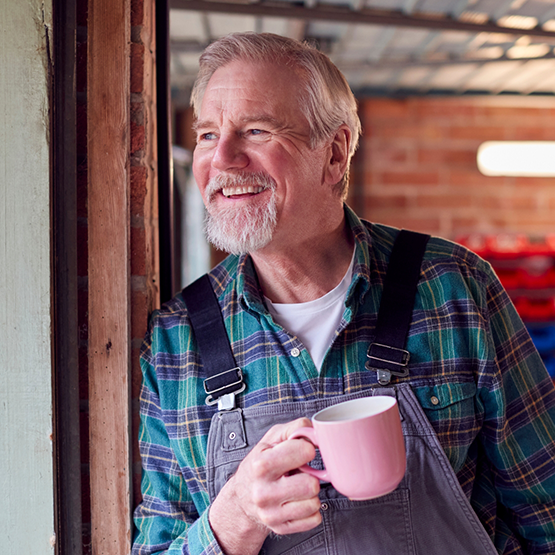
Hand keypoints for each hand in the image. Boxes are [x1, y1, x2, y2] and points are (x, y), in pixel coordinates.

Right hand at [209, 417, 321, 554]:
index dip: (306, 449)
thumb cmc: (260, 463)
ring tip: (297, 486)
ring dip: (311, 493)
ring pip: (314, 503)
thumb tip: (316, 433)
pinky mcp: (280, 528)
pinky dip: (310, 509)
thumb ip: (295, 428)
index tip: (301, 451)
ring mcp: (271, 514)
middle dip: (310, 475)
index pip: (303, 452)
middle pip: (311, 484)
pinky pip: (314, 519)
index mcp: (261, 465)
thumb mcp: (272, 438)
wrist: (241, 496)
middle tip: (299, 473)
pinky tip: (298, 500)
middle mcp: (263, 492)